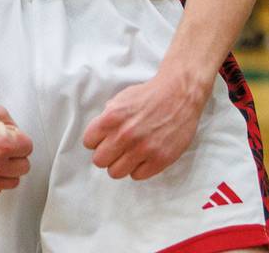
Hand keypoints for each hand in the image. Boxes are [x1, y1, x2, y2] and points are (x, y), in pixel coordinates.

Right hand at [0, 93, 33, 193]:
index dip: (19, 138)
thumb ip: (12, 126)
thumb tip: (18, 137)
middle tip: (4, 145)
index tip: (9, 134)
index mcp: (3, 144)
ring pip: (11, 182)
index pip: (28, 148)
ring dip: (7, 170)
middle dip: (16, 155)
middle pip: (23, 167)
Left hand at [84, 69, 205, 180]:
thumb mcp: (122, 98)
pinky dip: (139, 168)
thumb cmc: (151, 95)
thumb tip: (98, 135)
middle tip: (117, 149)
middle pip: (99, 161)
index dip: (96, 141)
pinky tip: (145, 156)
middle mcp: (125, 135)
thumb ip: (107, 116)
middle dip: (106, 155)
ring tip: (130, 154)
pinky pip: (137, 176)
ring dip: (121, 164)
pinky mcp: (159, 159)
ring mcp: (143, 149)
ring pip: (115, 172)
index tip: (104, 139)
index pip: (88, 142)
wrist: (180, 94)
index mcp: (112, 118)